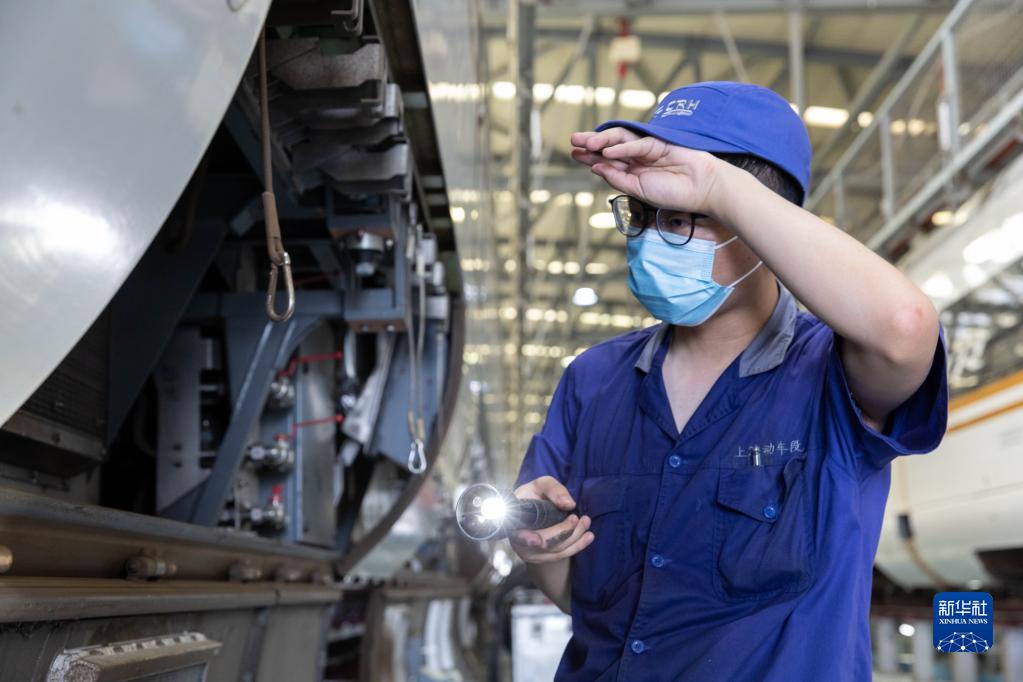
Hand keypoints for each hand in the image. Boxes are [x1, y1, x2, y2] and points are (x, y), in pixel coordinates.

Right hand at [509, 476, 592, 563]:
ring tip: (586, 522)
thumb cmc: (533, 496)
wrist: (531, 511)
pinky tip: (588, 537)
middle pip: (545, 543)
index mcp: (513, 523)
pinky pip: (562, 555)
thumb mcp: (540, 486)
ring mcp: (532, 553)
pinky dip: (577, 546)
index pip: (517, 535)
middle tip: (579, 518)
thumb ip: (552, 489)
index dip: (526, 539)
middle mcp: (520, 543)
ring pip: (557, 551)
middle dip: (565, 531)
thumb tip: (568, 504)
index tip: (536, 540)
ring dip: (576, 538)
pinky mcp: (544, 558)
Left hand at [570, 128, 723, 216]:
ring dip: (603, 140)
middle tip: (574, 141)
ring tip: (586, 144)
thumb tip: (597, 168)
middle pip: (610, 146)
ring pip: (621, 140)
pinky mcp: (659, 144)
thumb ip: (618, 179)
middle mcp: (637, 157)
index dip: (591, 156)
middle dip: (591, 143)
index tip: (574, 153)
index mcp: (633, 170)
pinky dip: (623, 148)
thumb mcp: (639, 191)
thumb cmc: (674, 193)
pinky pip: (638, 144)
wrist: (701, 190)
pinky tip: (608, 152)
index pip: (608, 160)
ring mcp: (648, 149)